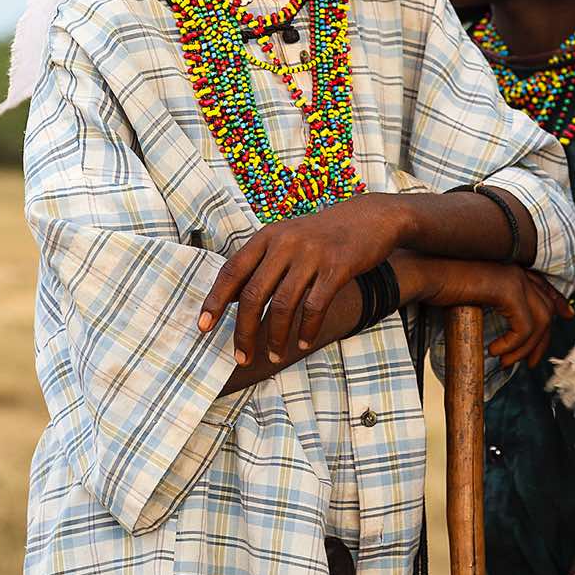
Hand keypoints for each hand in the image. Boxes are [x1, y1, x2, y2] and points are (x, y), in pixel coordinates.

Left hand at [198, 193, 404, 364]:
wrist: (370, 217)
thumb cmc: (323, 234)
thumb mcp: (287, 238)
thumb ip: (261, 263)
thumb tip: (229, 298)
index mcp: (267, 236)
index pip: (231, 271)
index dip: (215, 301)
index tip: (204, 327)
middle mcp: (285, 242)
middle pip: (253, 295)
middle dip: (243, 331)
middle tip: (241, 356)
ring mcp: (311, 254)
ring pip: (282, 305)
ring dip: (275, 337)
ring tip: (275, 356)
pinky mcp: (336, 267)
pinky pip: (314, 307)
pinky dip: (306, 331)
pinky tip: (303, 343)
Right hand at [406, 256, 573, 367]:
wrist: (422, 275)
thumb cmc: (438, 286)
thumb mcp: (473, 296)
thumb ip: (494, 304)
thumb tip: (507, 328)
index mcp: (509, 267)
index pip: (543, 287)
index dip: (557, 303)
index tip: (565, 319)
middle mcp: (516, 270)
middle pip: (546, 309)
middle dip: (543, 340)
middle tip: (530, 364)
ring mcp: (514, 278)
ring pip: (540, 322)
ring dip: (524, 349)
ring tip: (505, 361)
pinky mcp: (508, 290)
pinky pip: (525, 327)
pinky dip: (514, 344)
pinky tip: (495, 351)